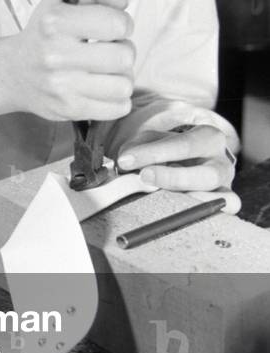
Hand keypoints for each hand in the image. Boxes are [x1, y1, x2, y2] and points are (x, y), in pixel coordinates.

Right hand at [7, 0, 134, 122]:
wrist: (13, 72)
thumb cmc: (46, 32)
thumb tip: (122, 3)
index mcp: (55, 22)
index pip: (117, 23)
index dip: (122, 23)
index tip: (110, 26)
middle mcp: (55, 55)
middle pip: (124, 57)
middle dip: (123, 50)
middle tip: (108, 49)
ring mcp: (61, 86)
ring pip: (124, 85)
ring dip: (121, 76)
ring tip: (105, 69)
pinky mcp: (68, 109)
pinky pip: (118, 108)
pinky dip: (117, 98)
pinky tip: (102, 88)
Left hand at [116, 124, 239, 213]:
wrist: (187, 159)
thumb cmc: (170, 148)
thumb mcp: (153, 139)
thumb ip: (138, 147)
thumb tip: (125, 161)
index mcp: (208, 137)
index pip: (184, 145)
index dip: (153, 153)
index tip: (126, 160)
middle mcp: (222, 162)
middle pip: (206, 174)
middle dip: (173, 178)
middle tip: (145, 177)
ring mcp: (226, 187)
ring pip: (220, 198)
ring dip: (191, 202)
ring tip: (163, 201)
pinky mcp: (225, 206)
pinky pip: (225, 214)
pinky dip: (207, 215)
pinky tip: (181, 214)